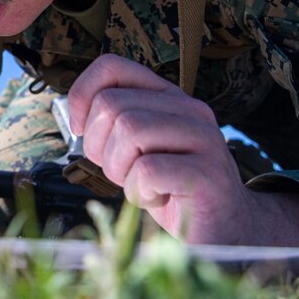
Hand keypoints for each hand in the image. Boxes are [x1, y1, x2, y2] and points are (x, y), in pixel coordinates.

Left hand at [67, 54, 298, 246]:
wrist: (224, 231)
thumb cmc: (170, 189)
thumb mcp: (136, 148)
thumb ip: (113, 123)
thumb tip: (73, 114)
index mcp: (169, 97)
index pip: (112, 66)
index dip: (83, 93)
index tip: (79, 128)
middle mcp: (190, 109)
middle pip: (113, 105)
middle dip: (99, 145)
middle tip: (120, 171)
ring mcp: (204, 138)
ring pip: (129, 130)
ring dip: (119, 168)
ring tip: (140, 185)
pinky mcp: (208, 173)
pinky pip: (146, 170)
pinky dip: (138, 191)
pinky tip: (157, 199)